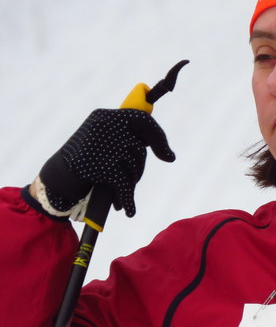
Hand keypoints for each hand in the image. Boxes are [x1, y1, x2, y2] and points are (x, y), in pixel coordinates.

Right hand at [38, 108, 174, 217]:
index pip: (142, 120)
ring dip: (130, 183)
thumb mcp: (105, 145)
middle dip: (138, 168)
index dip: (159, 139)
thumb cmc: (84, 164)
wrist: (54, 182)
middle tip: (131, 181)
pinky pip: (124, 183)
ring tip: (120, 195)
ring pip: (133, 165)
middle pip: (139, 148)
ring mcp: (101, 144)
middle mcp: (104, 125)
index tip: (169, 157)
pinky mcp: (99, 165)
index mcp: (105, 116)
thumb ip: (130, 142)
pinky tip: (128, 210)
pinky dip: (127, 199)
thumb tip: (170, 156)